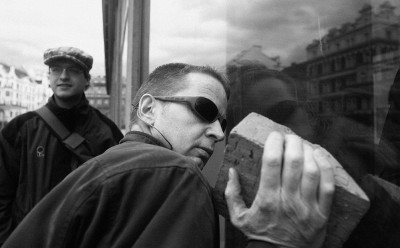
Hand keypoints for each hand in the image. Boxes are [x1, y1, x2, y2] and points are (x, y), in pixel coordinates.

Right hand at [225, 132, 334, 247]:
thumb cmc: (260, 235)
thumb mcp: (238, 217)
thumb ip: (232, 194)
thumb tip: (232, 171)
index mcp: (267, 199)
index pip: (272, 162)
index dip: (274, 143)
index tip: (274, 135)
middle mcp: (288, 200)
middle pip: (294, 161)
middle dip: (293, 142)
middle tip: (290, 137)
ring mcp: (307, 207)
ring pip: (312, 170)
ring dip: (308, 151)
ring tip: (303, 144)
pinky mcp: (322, 214)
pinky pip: (328, 185)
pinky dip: (326, 167)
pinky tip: (319, 155)